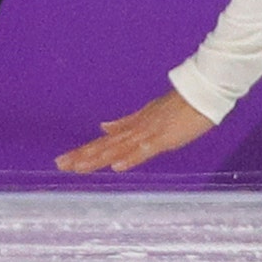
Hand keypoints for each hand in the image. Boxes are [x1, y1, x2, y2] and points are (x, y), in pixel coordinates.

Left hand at [56, 89, 213, 172]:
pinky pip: (145, 151)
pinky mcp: (164, 138)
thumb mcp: (148, 113)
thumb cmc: (179, 105)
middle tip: (59, 164)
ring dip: (98, 158)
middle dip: (83, 156)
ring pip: (119, 148)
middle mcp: (136, 128)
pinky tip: (116, 167)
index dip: (85, 151)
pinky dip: (131, 158)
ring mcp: (149, 133)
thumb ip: (126, 122)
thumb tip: (103, 127)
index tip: (65, 159)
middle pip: (106, 145)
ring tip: (78, 168)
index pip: (104, 141)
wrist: (202, 93)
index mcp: (133, 125)